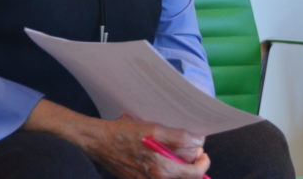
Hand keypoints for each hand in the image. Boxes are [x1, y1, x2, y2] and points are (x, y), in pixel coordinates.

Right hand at [24, 101, 209, 178]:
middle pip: (185, 177)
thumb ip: (179, 137)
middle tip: (191, 148)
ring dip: (179, 165)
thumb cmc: (125, 134)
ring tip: (176, 150)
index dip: (203, 162)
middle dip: (191, 163)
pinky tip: (161, 154)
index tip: (202, 152)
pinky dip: (166, 167)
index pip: (194, 174)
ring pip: (173, 177)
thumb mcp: (154, 129)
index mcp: (161, 170)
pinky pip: (160, 176)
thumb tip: (199, 142)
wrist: (99, 141)